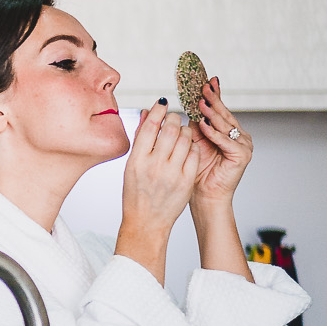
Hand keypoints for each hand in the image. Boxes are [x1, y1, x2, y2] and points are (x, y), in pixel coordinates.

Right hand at [115, 103, 201, 282]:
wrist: (146, 221)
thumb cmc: (136, 193)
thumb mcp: (131, 166)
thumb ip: (140, 140)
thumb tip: (148, 114)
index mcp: (136, 161)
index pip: (149, 127)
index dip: (158, 111)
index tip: (163, 104)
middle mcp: (154, 166)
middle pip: (170, 130)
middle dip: (174, 118)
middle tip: (175, 117)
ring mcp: (172, 173)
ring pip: (186, 140)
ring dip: (186, 130)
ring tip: (182, 131)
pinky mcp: (186, 180)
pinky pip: (194, 154)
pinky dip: (193, 146)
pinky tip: (189, 146)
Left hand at [190, 75, 252, 204]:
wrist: (203, 194)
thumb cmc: (196, 171)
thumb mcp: (189, 142)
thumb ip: (188, 125)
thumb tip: (171, 106)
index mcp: (226, 131)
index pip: (219, 109)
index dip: (213, 95)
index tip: (205, 79)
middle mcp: (237, 135)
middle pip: (223, 113)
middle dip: (213, 99)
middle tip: (204, 85)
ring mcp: (242, 144)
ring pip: (224, 125)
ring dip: (212, 113)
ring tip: (201, 102)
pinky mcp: (242, 155)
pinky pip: (225, 141)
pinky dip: (214, 133)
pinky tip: (204, 125)